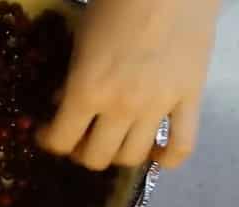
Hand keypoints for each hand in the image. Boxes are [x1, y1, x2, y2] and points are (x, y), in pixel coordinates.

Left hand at [38, 0, 219, 168]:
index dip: (50, 142)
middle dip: (82, 152)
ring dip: (118, 154)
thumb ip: (71, 77)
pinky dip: (168, 159)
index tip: (48, 135)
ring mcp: (158, 107)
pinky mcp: (190, 99)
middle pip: (97, 158)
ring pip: (133, 157)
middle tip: (82, 138)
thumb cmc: (117, 4)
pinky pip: (182, 145)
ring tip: (115, 140)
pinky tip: (157, 156)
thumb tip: (63, 104)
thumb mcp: (81, 39)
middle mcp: (121, 107)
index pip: (61, 141)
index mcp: (87, 90)